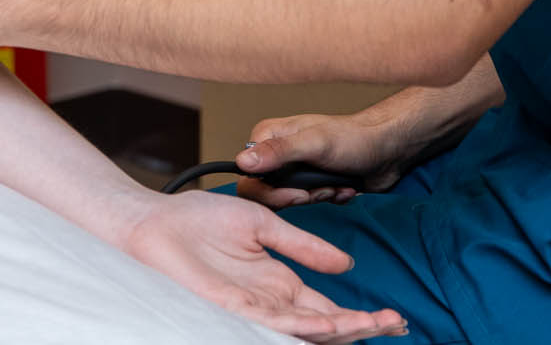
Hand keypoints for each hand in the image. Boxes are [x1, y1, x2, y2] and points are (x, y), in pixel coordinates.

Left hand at [120, 190, 406, 339]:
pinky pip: (273, 324)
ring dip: (341, 330)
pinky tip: (328, 323)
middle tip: (397, 324)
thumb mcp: (262, 223)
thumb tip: (346, 266)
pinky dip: (304, 326)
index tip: (392, 316)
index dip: (360, 314)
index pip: (327, 306)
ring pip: (306, 330)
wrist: (153, 222)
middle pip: (324, 325)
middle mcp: (269, 303)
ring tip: (374, 326)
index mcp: (279, 282)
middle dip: (362, 328)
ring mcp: (252, 311)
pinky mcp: (231, 311)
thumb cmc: (196, 220)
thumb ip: (303, 243)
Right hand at [235, 110, 413, 209]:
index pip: (248, 177)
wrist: (388, 149)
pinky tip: (342, 188)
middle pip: (267, 193)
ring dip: (317, 197)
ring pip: (289, 201)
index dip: (271, 192)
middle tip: (322, 188)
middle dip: (301, 196)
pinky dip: (328, 199)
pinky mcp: (310, 183)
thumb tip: (242, 162)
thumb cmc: (353, 138)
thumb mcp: (314, 143)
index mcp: (267, 138)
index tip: (299, 193)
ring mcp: (293, 169)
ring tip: (335, 185)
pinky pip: (308, 203)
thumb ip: (279, 152)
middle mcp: (276, 154)